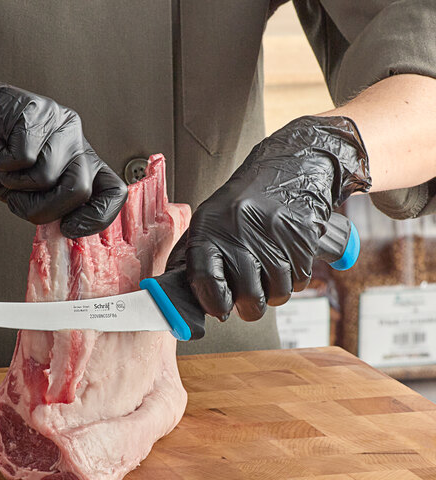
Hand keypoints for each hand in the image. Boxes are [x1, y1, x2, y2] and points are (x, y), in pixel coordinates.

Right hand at [0, 33, 125, 236]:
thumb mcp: (23, 197)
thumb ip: (52, 211)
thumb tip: (75, 232)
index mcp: (80, 165)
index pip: (113, 192)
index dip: (98, 217)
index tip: (69, 230)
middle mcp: (76, 142)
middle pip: (78, 190)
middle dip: (39, 205)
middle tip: (13, 192)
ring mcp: (58, 122)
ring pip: (51, 175)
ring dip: (15, 183)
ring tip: (2, 165)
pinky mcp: (35, 108)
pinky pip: (26, 155)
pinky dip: (2, 161)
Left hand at [180, 115, 370, 320]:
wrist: (288, 168)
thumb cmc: (241, 206)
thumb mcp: (208, 225)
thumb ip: (193, 263)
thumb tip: (180, 306)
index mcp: (209, 227)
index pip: (206, 279)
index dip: (213, 303)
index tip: (219, 310)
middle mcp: (240, 228)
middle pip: (248, 295)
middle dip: (249, 308)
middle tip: (247, 301)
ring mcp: (273, 231)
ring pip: (278, 292)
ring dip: (274, 294)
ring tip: (266, 275)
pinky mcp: (302, 234)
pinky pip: (301, 279)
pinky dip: (295, 281)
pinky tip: (285, 263)